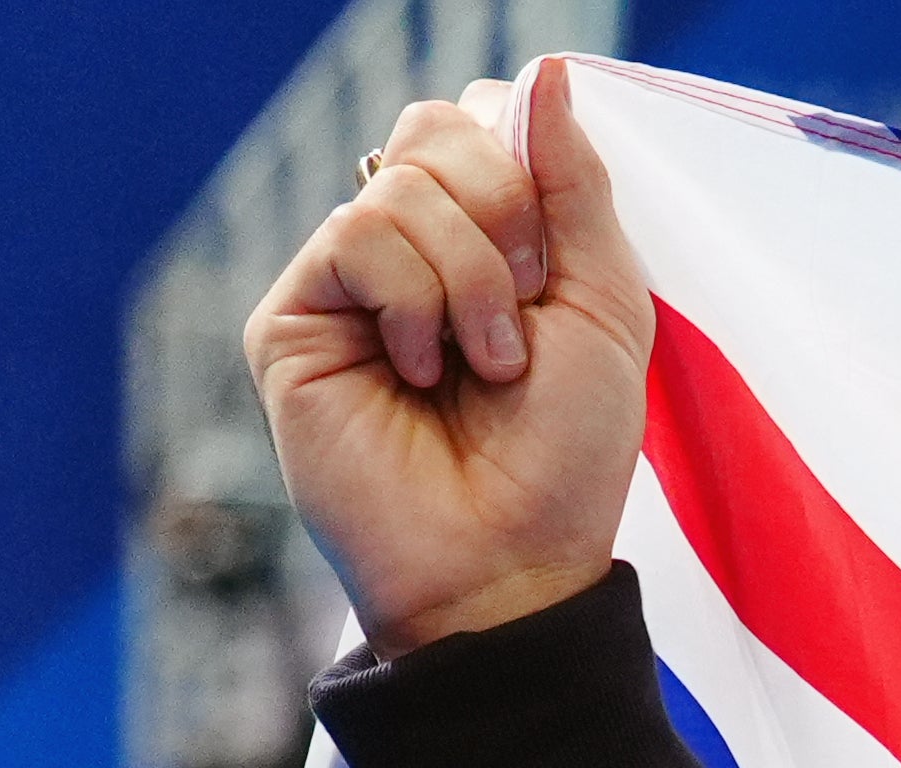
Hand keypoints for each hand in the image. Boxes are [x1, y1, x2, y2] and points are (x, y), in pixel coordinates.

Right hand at [250, 59, 649, 654]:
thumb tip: (548, 75)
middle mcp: (409, 248)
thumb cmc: (566, 455)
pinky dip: (415, 302)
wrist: (511, 559)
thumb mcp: (604, 307)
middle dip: (505, 215)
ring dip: (471, 279)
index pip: (481, 126)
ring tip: (484, 366)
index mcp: (484, 239)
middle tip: (524, 313)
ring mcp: (346, 279)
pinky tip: (424, 371)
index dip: (525, 170)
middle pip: (437, 130)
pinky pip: (356, 234)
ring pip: (401, 184)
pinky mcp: (296, 314)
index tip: (552, 264)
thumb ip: (576, 187)